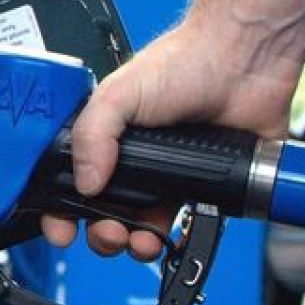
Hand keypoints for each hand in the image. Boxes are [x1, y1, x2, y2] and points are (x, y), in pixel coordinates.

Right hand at [40, 16, 296, 259]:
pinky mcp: (200, 187)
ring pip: (138, 226)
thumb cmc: (186, 61)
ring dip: (133, 242)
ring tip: (140, 240)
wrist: (245, 63)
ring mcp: (165, 175)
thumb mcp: (119, 92)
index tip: (62, 228)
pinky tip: (169, 234)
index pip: (68, 181)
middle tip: (109, 231)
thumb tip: (84, 182)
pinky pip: (180, 225)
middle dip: (100, 231)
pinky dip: (172, 238)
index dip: (59, 209)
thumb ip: (91, 135)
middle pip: (101, 212)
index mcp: (104, 136)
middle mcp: (130, 158)